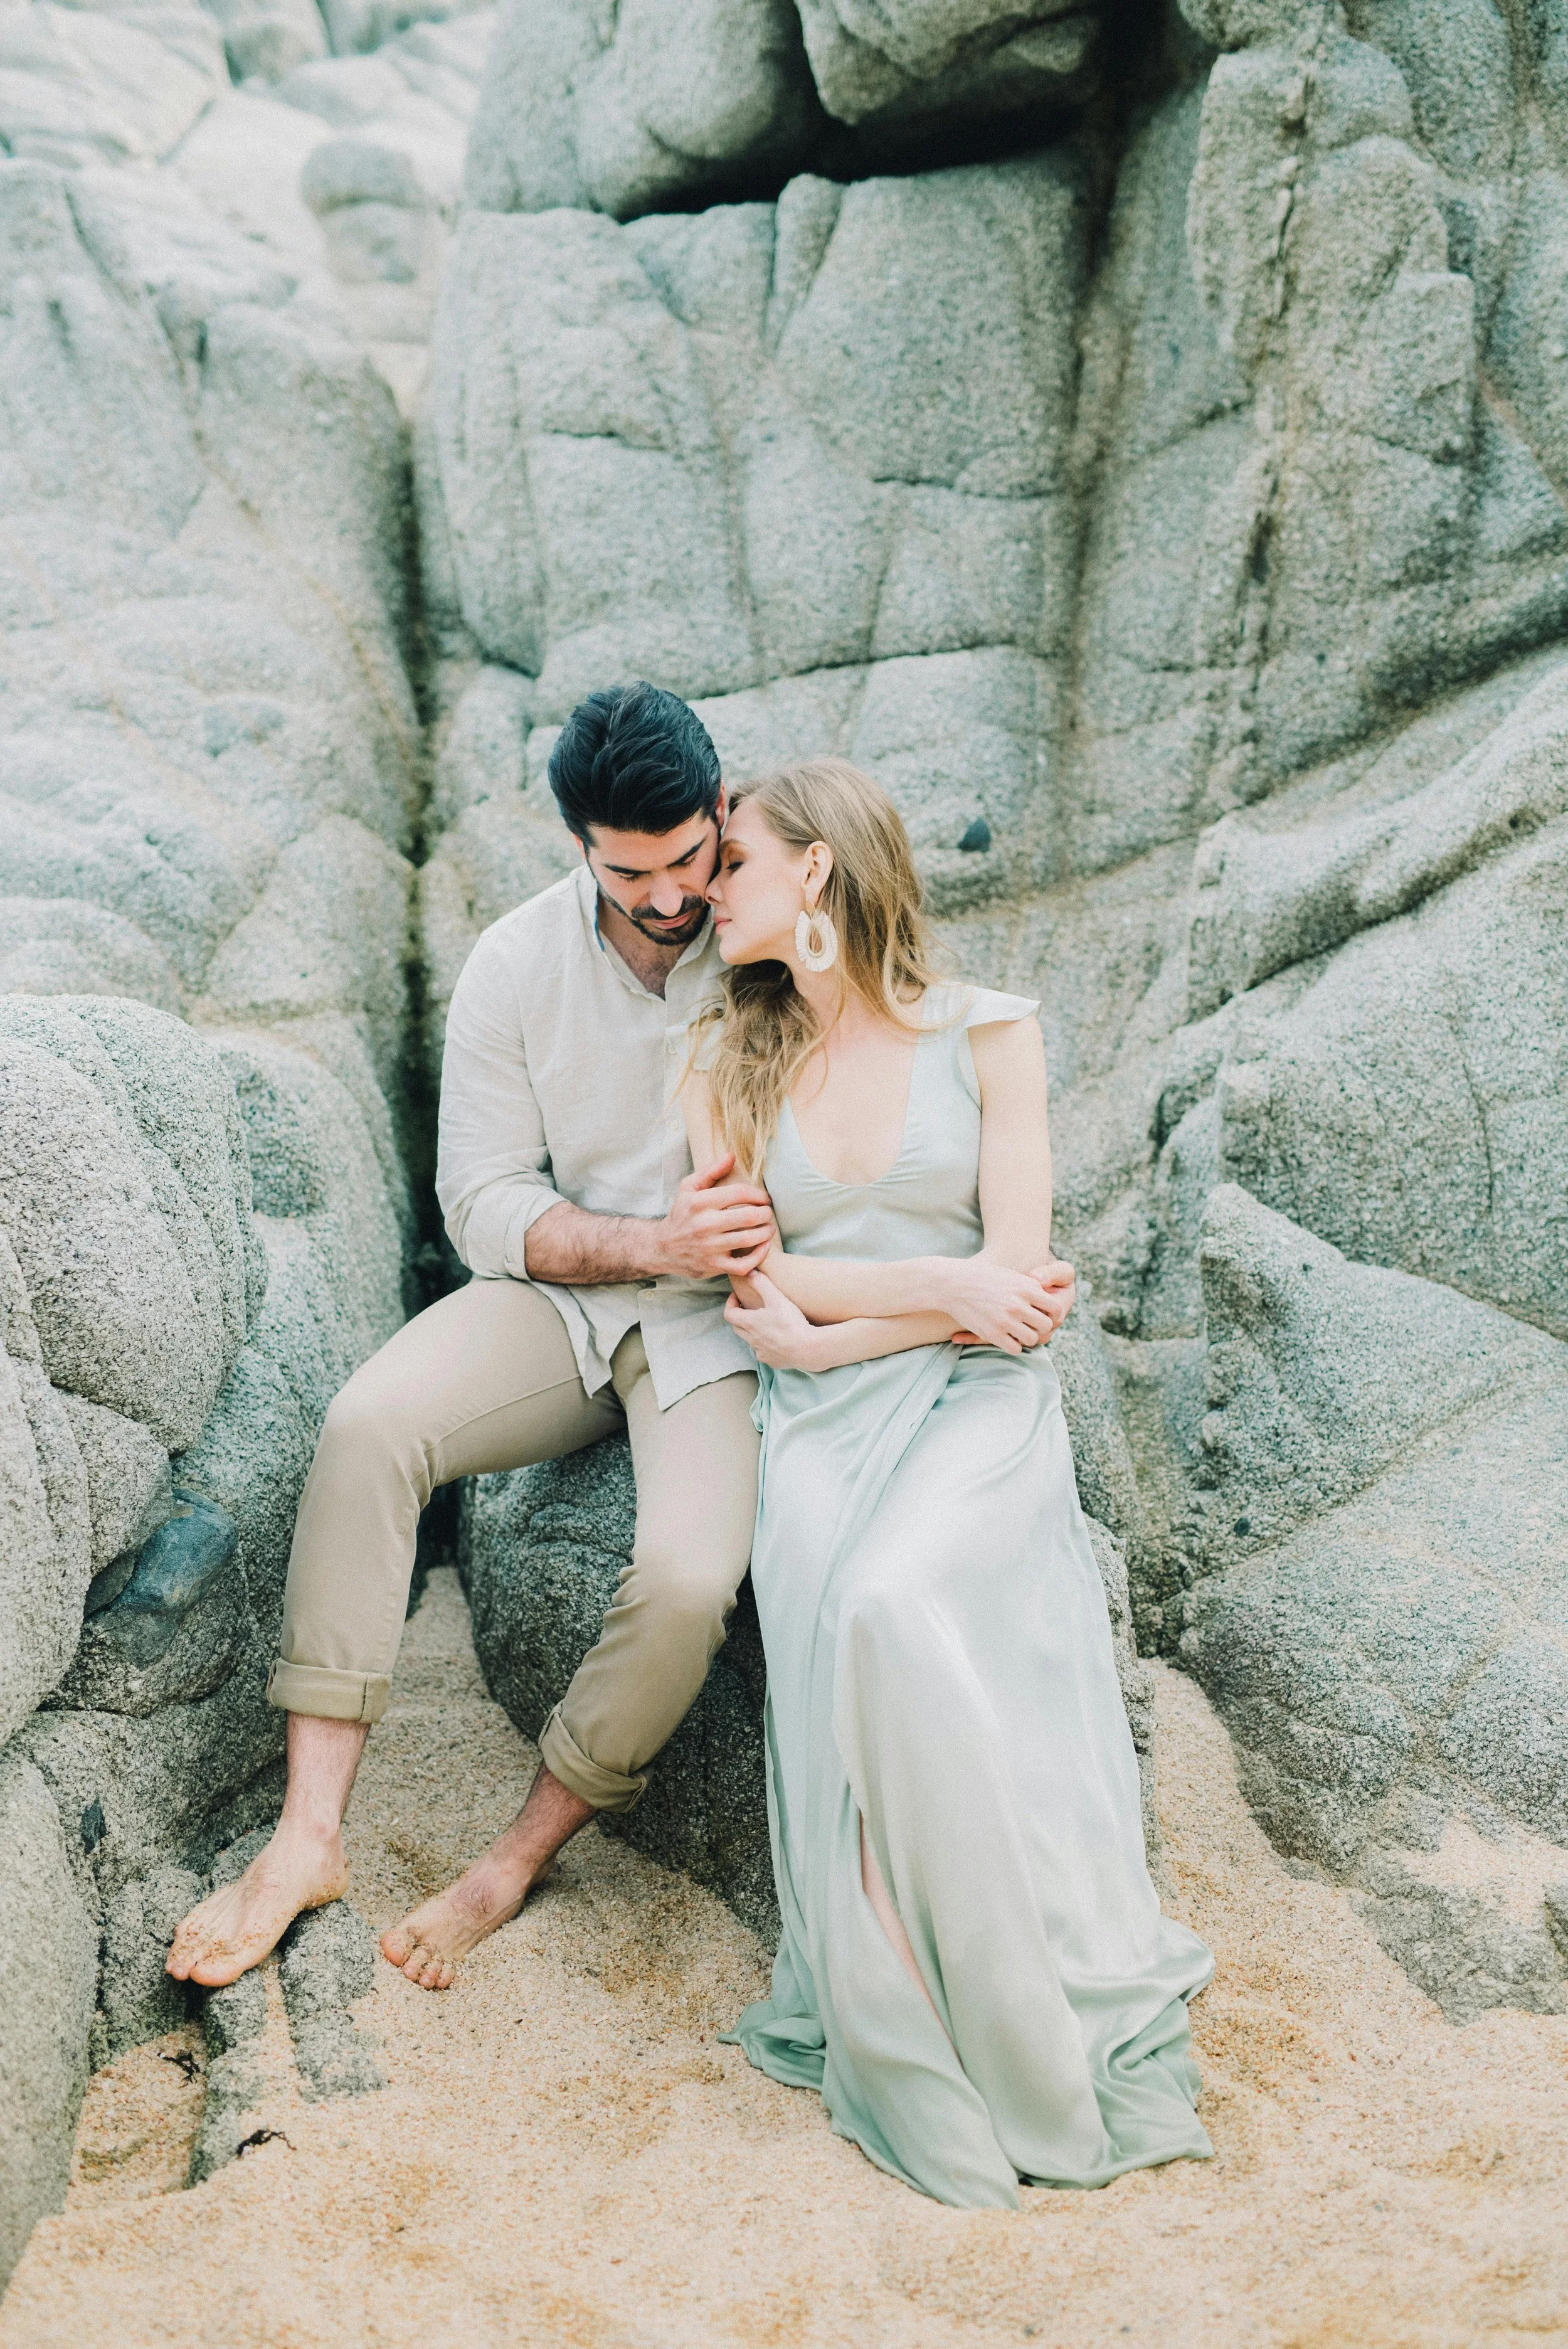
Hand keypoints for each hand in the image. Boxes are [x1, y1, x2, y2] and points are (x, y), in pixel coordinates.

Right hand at [657, 1153, 775, 1279]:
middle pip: (749, 1216)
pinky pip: (744, 1265)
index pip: (739, 1193)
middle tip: (768, 1213)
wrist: (663, 1247)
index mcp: (700, 1202)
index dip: (758, 1195)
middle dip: (765, 1213)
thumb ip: (710, 1171)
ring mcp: (710, 1247)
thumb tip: (731, 1156)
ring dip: (766, 1232)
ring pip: (749, 1239)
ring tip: (769, 1227)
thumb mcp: (688, 1188)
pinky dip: (759, 1256)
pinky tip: (763, 1247)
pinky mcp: (714, 1266)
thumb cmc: (681, 1214)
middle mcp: (704, 1225)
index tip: (764, 1198)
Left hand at [724, 1271, 824, 1370]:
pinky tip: (778, 1339)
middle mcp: (751, 1340)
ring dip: (754, 1331)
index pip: (728, 1314)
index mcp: (749, 1324)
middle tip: (750, 1308)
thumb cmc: (791, 1323)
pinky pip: (763, 1351)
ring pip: (750, 1340)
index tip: (738, 1297)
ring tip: (767, 1322)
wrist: (807, 1349)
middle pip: (737, 1327)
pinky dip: (767, 1344)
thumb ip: (761, 1283)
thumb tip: (749, 1272)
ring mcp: (760, 1352)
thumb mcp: (776, 1298)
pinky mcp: (771, 1361)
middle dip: (740, 1316)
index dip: (730, 1303)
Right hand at [948, 1257, 1075, 1351]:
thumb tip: (1046, 1296)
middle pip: (1046, 1325)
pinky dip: (1013, 1345)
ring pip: (1032, 1339)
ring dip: (1027, 1337)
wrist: (953, 1283)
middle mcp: (1019, 1305)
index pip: (1055, 1308)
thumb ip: (1029, 1287)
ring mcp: (1006, 1321)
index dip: (1053, 1314)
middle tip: (1030, 1324)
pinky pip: (1015, 1348)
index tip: (1044, 1314)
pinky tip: (1006, 1337)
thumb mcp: (1010, 1275)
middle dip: (1040, 1326)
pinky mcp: (993, 1334)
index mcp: (1027, 1288)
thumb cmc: (981, 1276)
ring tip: (1018, 1331)